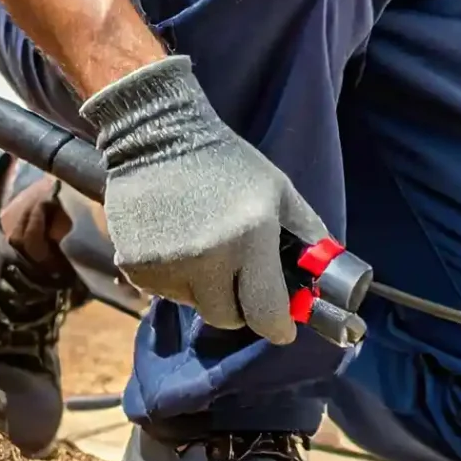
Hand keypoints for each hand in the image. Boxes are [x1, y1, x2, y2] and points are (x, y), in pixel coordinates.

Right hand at [78, 53, 330, 344]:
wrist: (157, 134)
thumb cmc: (227, 162)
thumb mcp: (279, 190)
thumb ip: (307, 235)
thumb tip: (325, 275)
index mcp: (250, 237)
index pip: (266, 313)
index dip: (279, 326)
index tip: (284, 326)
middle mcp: (208, 257)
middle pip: (229, 318)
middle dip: (241, 305)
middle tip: (240, 276)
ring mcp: (167, 264)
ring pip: (196, 305)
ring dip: (205, 288)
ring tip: (202, 244)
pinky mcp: (134, 266)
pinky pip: (164, 292)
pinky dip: (174, 277)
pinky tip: (174, 240)